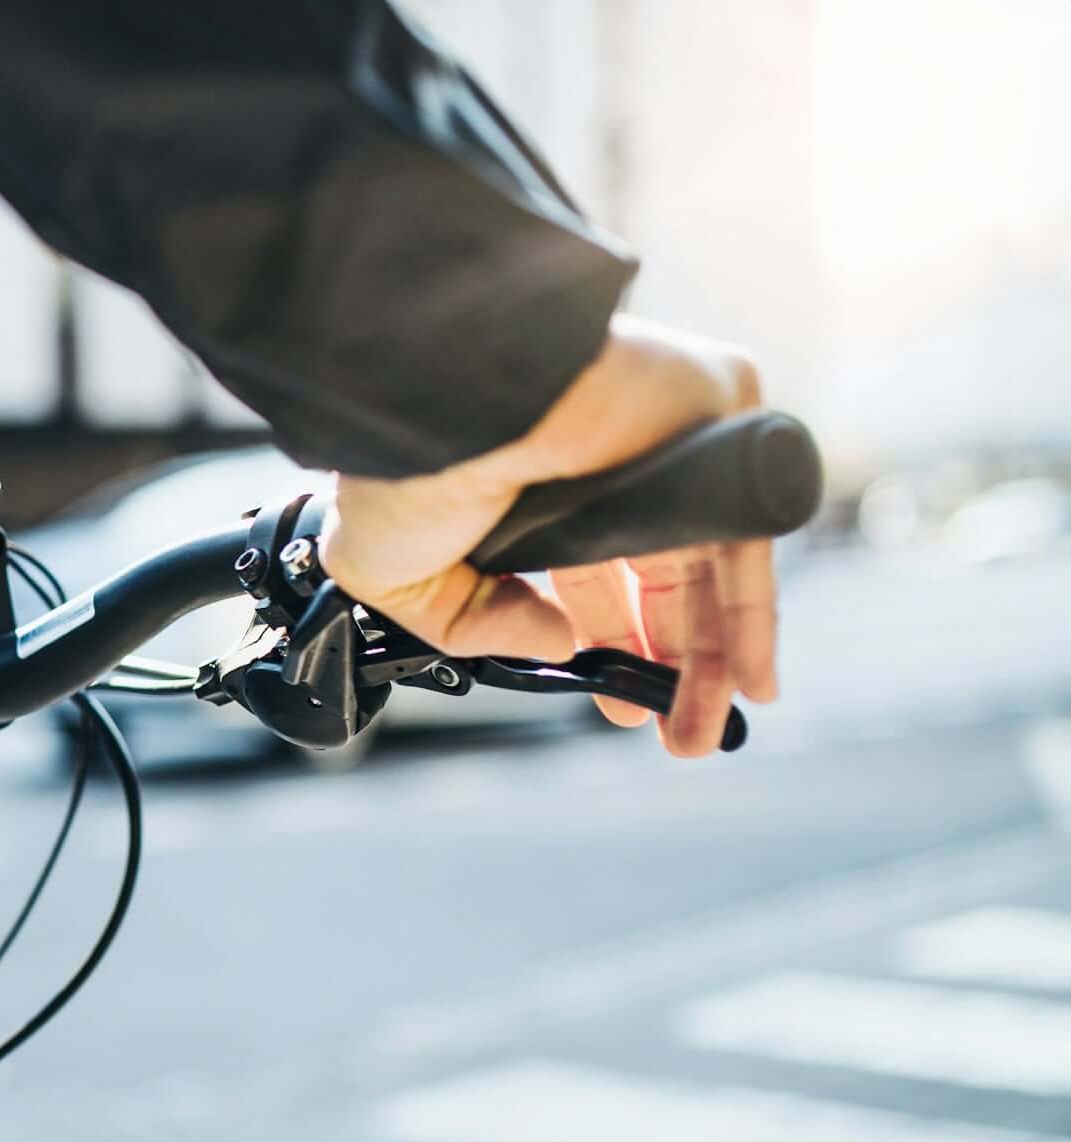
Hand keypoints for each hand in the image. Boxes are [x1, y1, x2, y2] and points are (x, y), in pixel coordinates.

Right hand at [318, 316, 774, 757]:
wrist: (446, 395)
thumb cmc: (405, 467)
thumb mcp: (399, 577)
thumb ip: (470, 625)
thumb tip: (557, 643)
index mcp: (538, 497)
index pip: (593, 576)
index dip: (608, 642)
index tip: (616, 701)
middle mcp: (609, 470)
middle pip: (661, 581)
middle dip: (669, 665)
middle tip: (673, 736)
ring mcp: (665, 446)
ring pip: (709, 567)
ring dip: (716, 658)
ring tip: (702, 734)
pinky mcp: (712, 428)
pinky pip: (746, 536)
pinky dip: (753, 612)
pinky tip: (751, 679)